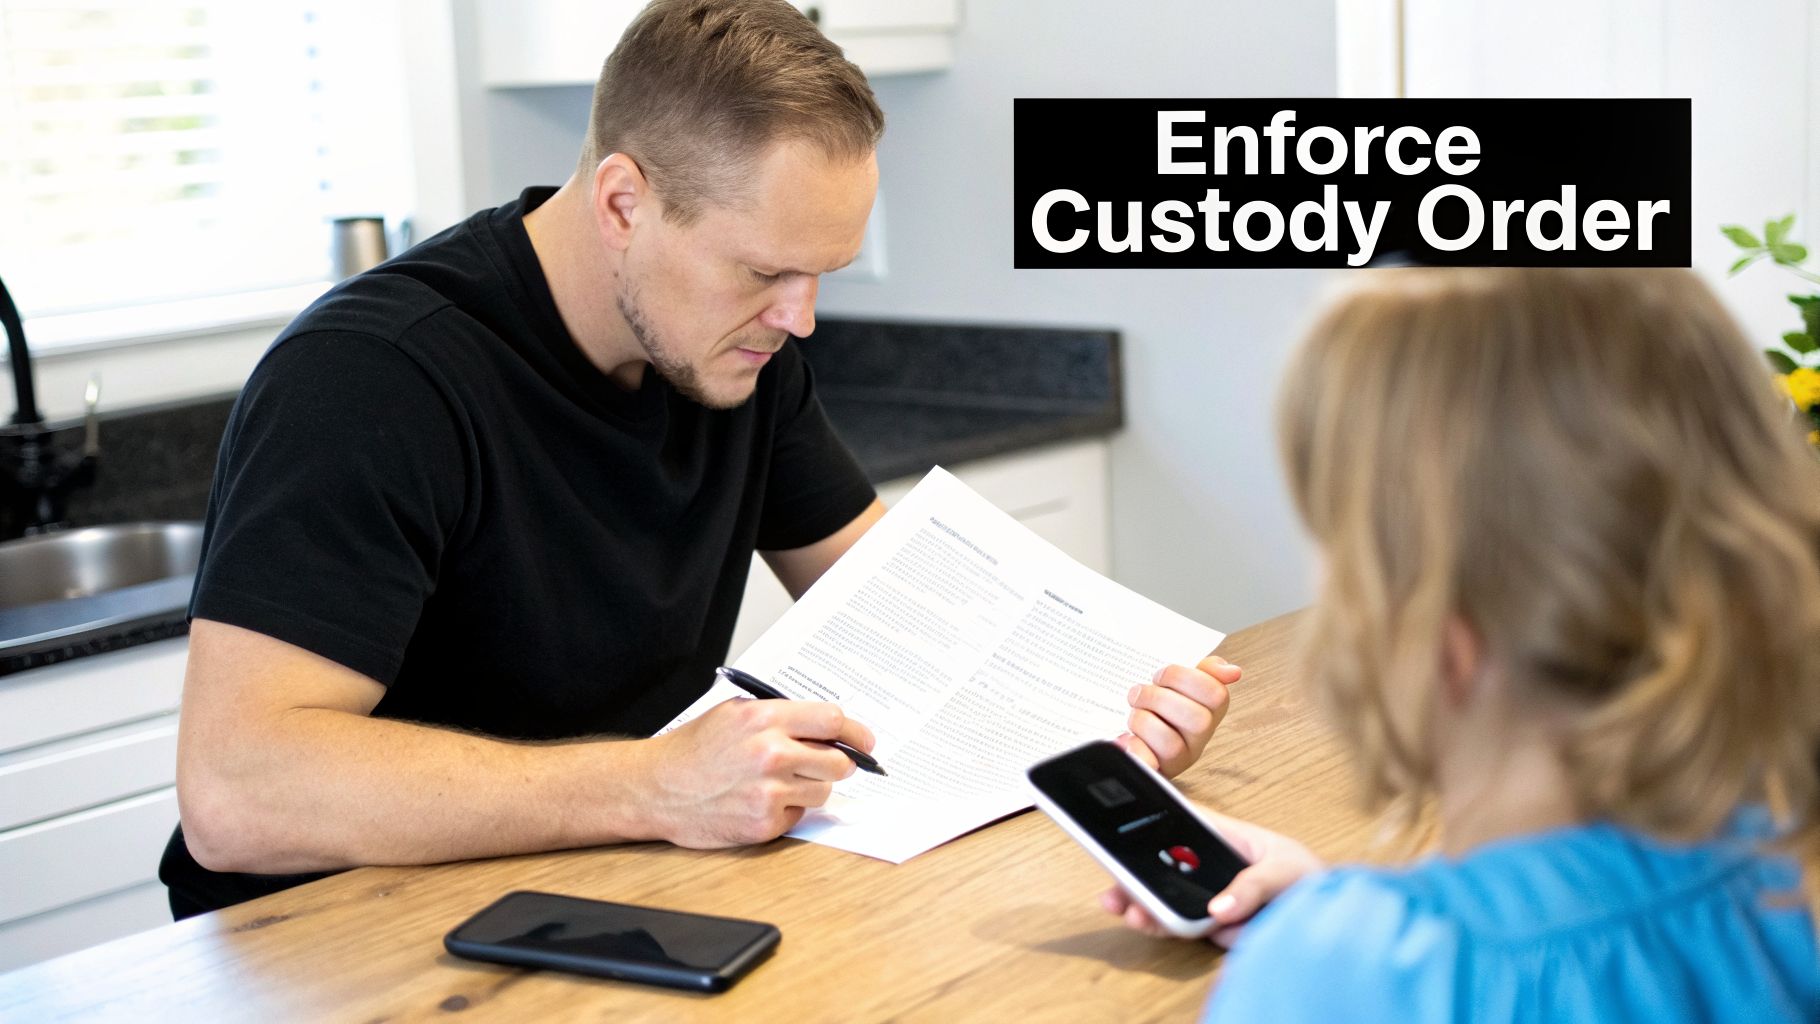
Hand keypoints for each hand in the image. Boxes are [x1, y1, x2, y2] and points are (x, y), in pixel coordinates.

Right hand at [640, 698, 875, 847]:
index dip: (855, 732)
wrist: (656, 787)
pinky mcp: (764, 823)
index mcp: (764, 719)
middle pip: (839, 761)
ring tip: (777, 783)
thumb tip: (827, 726)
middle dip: (838, 764)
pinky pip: (800, 816)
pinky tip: (759, 801)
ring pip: (823, 792)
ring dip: (811, 789)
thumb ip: (781, 716)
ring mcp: (768, 791)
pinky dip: (788, 811)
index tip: (864, 742)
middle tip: (823, 765)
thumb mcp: (734, 714)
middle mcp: (770, 753)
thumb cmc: (694, 749)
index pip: (833, 720)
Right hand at [1098, 806, 1321, 946]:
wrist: (1325, 920)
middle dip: (1132, 868)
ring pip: (1162, 893)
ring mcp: (1205, 893)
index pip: (1179, 821)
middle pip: (1160, 860)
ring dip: (1140, 900)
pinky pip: (1177, 922)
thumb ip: (1252, 887)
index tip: (1119, 825)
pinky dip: (1159, 924)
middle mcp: (1206, 864)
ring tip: (1128, 908)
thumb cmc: (1308, 879)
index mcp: (1222, 836)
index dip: (1148, 819)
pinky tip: (1146, 922)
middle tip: (1114, 880)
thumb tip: (1220, 909)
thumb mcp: (1283, 871)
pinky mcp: (1209, 924)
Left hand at [1117, 654, 1238, 777]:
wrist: (1139, 739)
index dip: (1183, 678)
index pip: (1217, 694)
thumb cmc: (1163, 710)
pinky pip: (1149, 764)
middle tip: (1140, 694)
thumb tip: (1232, 671)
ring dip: (1142, 720)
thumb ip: (1207, 672)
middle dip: (1159, 699)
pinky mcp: (1155, 771)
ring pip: (1170, 743)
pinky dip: (1136, 750)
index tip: (1162, 676)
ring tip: (1134, 713)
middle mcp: (1199, 739)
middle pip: (1197, 721)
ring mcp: (1179, 759)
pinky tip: (1126, 739)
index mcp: (1211, 713)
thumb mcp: (1184, 686)